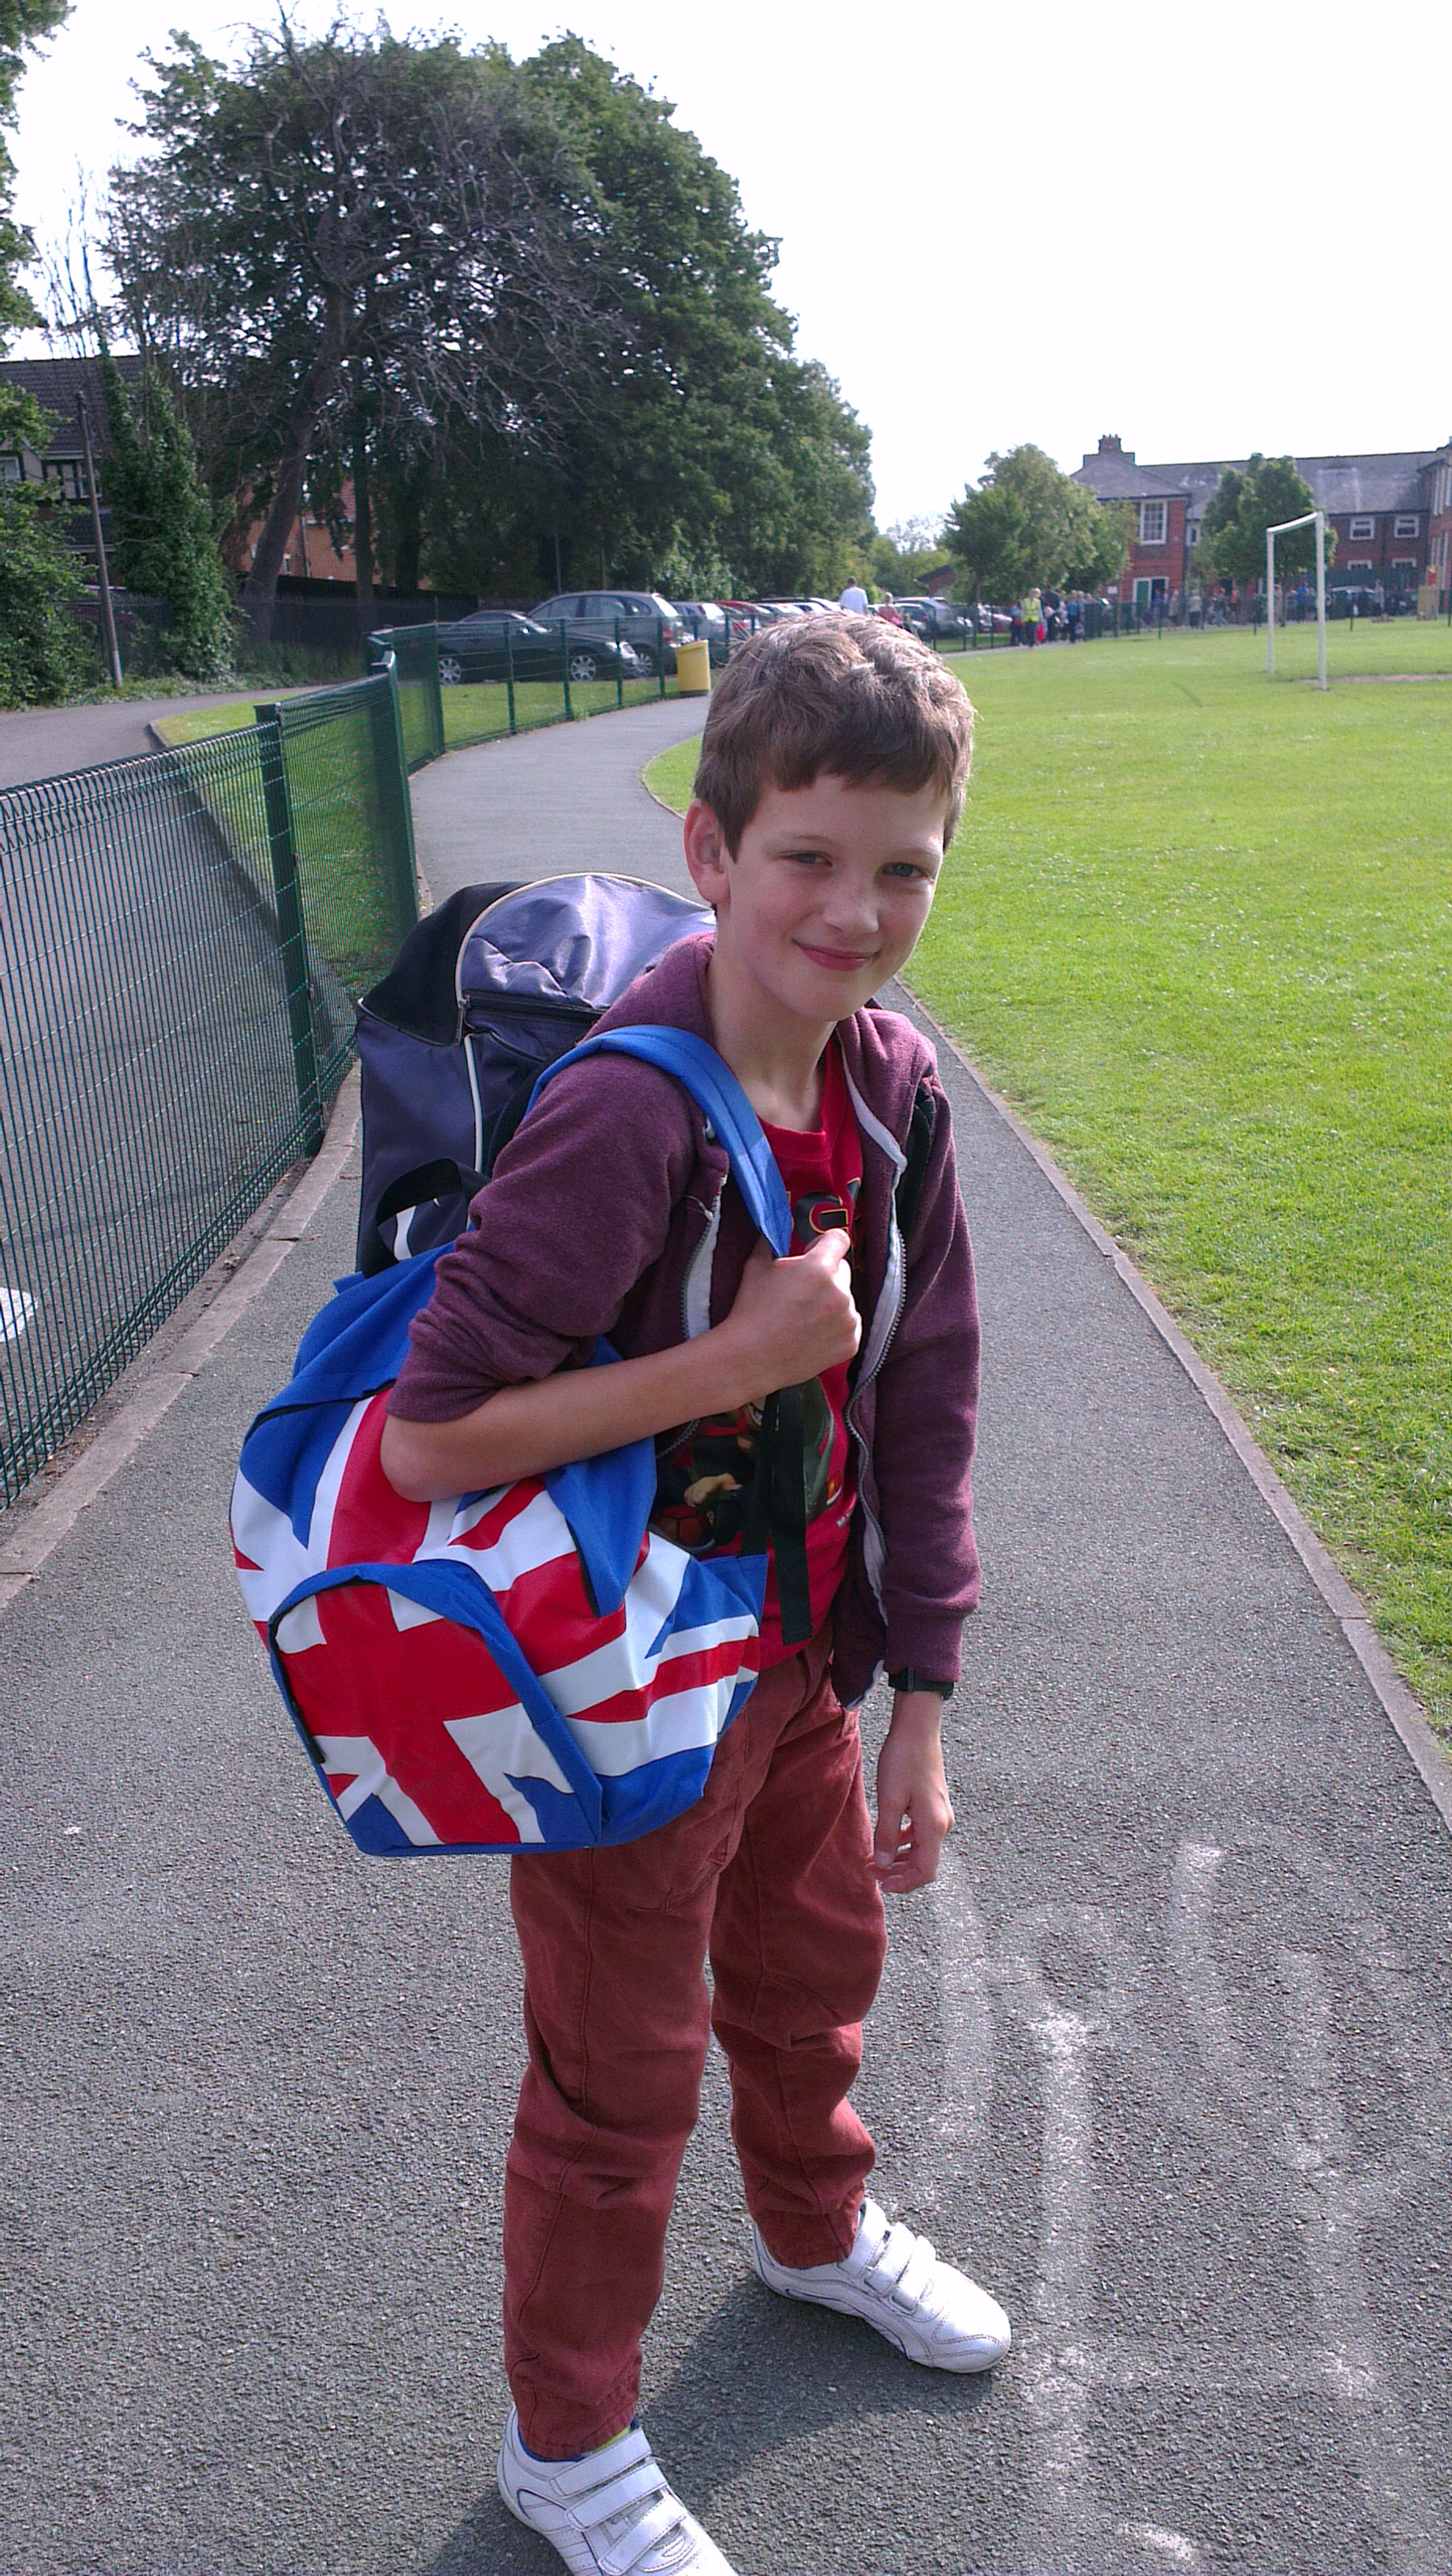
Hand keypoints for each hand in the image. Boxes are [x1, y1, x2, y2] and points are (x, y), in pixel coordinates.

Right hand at [718, 1230, 859, 1399]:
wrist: (751, 1357)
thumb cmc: (751, 1310)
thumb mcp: (756, 1265)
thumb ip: (773, 1238)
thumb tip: (782, 1219)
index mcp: (819, 1269)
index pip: (839, 1239)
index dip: (825, 1243)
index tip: (814, 1252)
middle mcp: (840, 1293)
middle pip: (843, 1270)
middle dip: (826, 1275)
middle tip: (800, 1291)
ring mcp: (848, 1320)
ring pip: (846, 1299)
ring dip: (831, 1302)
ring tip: (803, 1317)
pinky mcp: (850, 1343)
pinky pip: (849, 1325)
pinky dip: (835, 1327)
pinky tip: (811, 1333)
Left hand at [871, 1694, 953, 1893]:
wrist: (917, 1729)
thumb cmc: (903, 1761)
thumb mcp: (889, 1800)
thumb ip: (885, 1835)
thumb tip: (882, 1863)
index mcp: (934, 1826)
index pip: (925, 1872)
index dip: (903, 1884)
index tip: (880, 1883)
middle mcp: (942, 1824)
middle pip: (923, 1863)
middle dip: (896, 1871)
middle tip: (869, 1870)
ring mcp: (939, 1814)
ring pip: (920, 1849)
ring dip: (898, 1857)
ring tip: (873, 1857)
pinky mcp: (932, 1805)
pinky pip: (919, 1833)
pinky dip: (902, 1841)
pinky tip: (885, 1837)